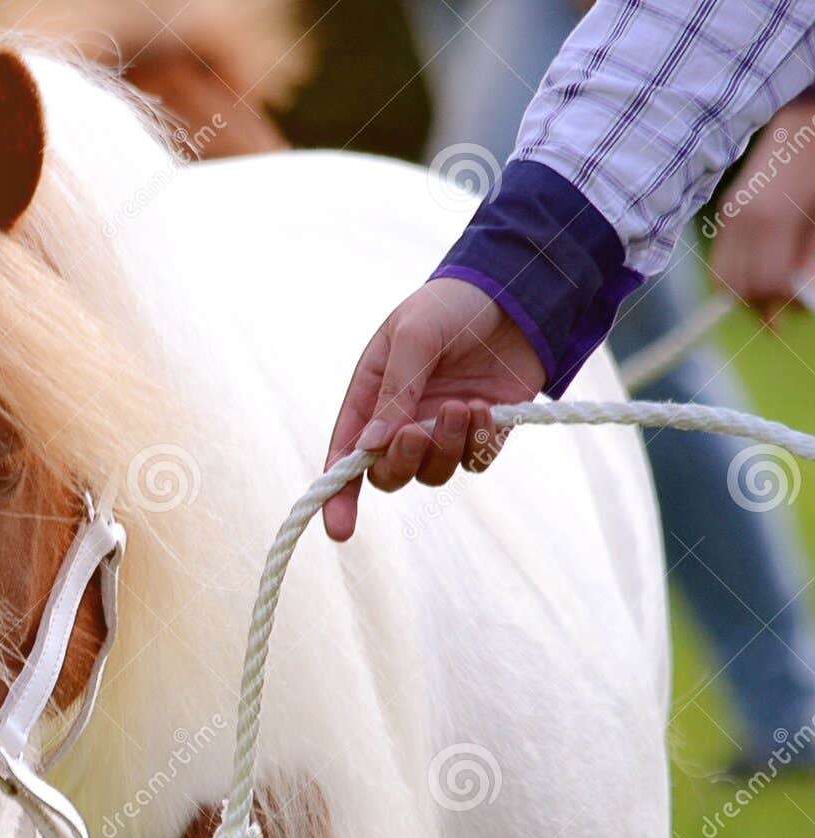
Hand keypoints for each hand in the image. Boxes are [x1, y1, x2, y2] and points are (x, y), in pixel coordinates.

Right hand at [322, 277, 545, 540]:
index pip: (345, 457)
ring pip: (433, 472)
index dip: (338, 497)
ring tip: (464, 406)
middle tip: (416, 431)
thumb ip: (395, 391)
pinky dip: (477, 443)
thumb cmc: (451, 305)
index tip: (339, 530)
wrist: (515, 291)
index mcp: (370, 398)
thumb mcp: (414, 335)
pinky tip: (486, 407)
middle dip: (401, 461)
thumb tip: (371, 446)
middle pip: (389, 474)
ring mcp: (442, 431)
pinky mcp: (482, 434)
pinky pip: (473, 462)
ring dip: (445, 446)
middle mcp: (401, 422)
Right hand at [710, 102, 814, 323]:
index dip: (780, 306)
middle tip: (783, 312)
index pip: (765, 284)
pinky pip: (720, 257)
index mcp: (771, 220)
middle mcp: (743, 220)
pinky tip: (756, 272)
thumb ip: (811, 253)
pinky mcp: (726, 211)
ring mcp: (730, 215)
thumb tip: (804, 294)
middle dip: (760, 305)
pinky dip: (734, 274)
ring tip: (768, 295)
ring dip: (744, 293)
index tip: (797, 313)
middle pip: (739, 286)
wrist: (804, 118)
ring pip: (722, 277)